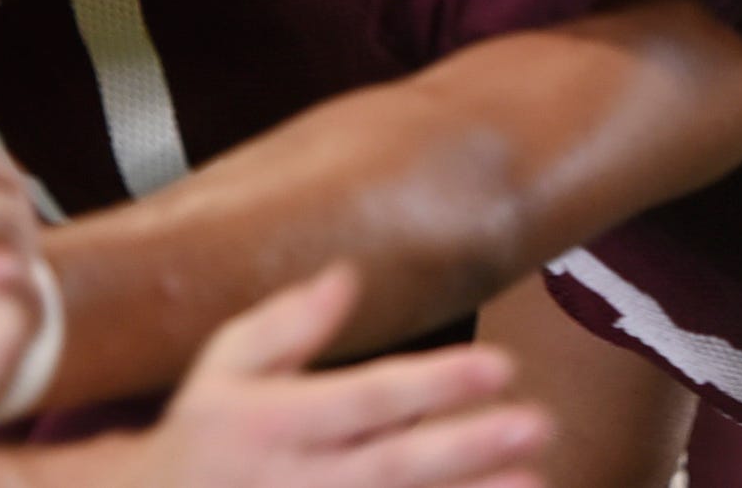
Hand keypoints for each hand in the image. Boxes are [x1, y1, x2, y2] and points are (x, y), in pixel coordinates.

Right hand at [139, 267, 550, 487]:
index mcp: (273, 420)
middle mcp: (298, 479)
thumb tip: (346, 275)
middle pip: (395, 466)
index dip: (434, 385)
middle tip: (535, 423)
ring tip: (535, 479)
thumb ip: (286, 323)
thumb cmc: (205, 431)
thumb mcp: (224, 365)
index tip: (497, 366)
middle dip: (468, 447)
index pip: (367, 399)